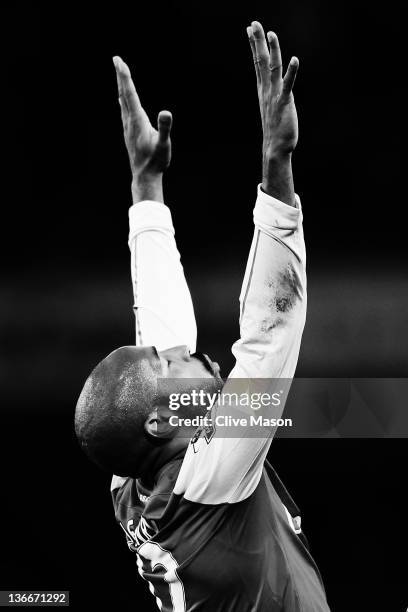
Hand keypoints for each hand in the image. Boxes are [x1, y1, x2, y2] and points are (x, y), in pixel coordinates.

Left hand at [113, 56, 171, 178]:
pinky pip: (125, 110)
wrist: (144, 176)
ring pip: (123, 101)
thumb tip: (166, 112)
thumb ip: (164, 128)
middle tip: (116, 59)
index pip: (130, 93)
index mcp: (137, 120)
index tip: (119, 61)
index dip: (124, 76)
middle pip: (123, 94)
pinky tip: (122, 99)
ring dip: (121, 86)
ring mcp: (128, 127)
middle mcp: (129, 121)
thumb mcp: (164, 145)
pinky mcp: (129, 132)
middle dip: (121, 76)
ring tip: (120, 74)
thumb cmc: (156, 161)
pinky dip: (123, 99)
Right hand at [246, 22, 298, 161]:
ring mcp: (274, 95)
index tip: (249, 29)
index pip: (257, 62)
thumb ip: (270, 92)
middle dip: (258, 41)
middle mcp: (266, 90)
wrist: (275, 147)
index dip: (254, 45)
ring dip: (273, 50)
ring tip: (271, 33)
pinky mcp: (285, 103)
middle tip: (254, 23)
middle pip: (261, 61)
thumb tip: (270, 83)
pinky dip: (291, 72)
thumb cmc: (275, 127)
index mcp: (263, 89)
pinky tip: (294, 59)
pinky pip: (288, 85)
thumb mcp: (270, 105)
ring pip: (273, 69)